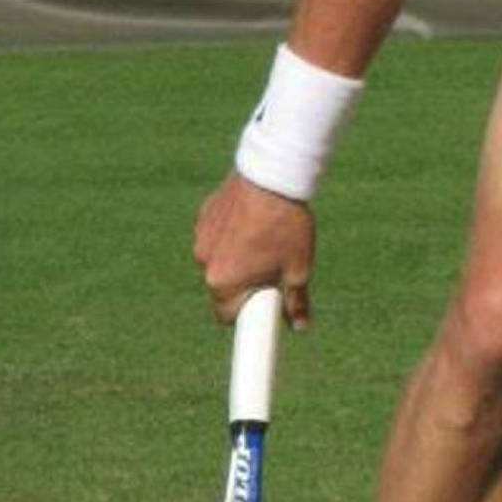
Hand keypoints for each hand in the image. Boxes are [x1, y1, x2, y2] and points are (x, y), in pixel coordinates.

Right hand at [193, 170, 315, 328]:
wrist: (273, 175)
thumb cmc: (287, 225)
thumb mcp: (298, 268)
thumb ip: (296, 302)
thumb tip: (301, 326)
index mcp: (223, 283)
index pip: (227, 316)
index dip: (247, 314)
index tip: (264, 306)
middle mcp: (204, 263)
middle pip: (223, 287)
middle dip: (244, 283)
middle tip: (271, 267)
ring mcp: (201, 237)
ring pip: (219, 259)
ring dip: (236, 257)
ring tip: (265, 238)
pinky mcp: (204, 215)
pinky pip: (216, 235)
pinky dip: (230, 234)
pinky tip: (252, 220)